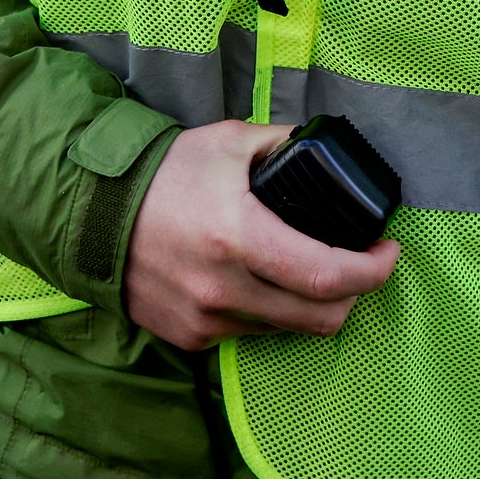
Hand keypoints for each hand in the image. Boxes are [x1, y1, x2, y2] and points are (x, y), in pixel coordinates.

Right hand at [121, 122, 398, 350]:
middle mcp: (223, 288)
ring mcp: (206, 320)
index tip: (388, 251)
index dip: (372, 269)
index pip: (327, 275)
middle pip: (321, 317)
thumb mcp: (230, 141)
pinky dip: (268, 312)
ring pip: (289, 329)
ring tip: (307, 268)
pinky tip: (260, 281)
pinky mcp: (191, 338)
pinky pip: (251, 333)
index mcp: (238, 236)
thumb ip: (285, 144)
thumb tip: (328, 151)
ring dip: (310, 304)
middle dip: (354, 292)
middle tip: (358, 263)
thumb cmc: (164, 172)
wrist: (92, 212)